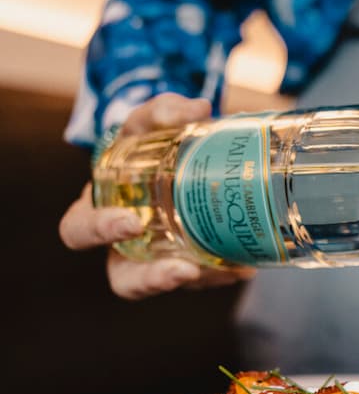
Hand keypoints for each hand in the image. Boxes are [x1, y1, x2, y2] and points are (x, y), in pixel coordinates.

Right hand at [59, 93, 253, 299]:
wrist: (184, 156)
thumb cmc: (151, 143)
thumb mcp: (152, 122)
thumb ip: (165, 111)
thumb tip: (199, 109)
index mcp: (99, 210)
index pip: (78, 232)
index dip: (98, 231)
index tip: (131, 223)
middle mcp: (125, 245)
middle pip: (125, 280)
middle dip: (151, 280)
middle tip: (184, 269)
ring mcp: (160, 260)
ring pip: (175, 285)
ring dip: (201, 281)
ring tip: (229, 269)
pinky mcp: (193, 265)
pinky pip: (207, 278)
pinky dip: (225, 272)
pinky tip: (245, 264)